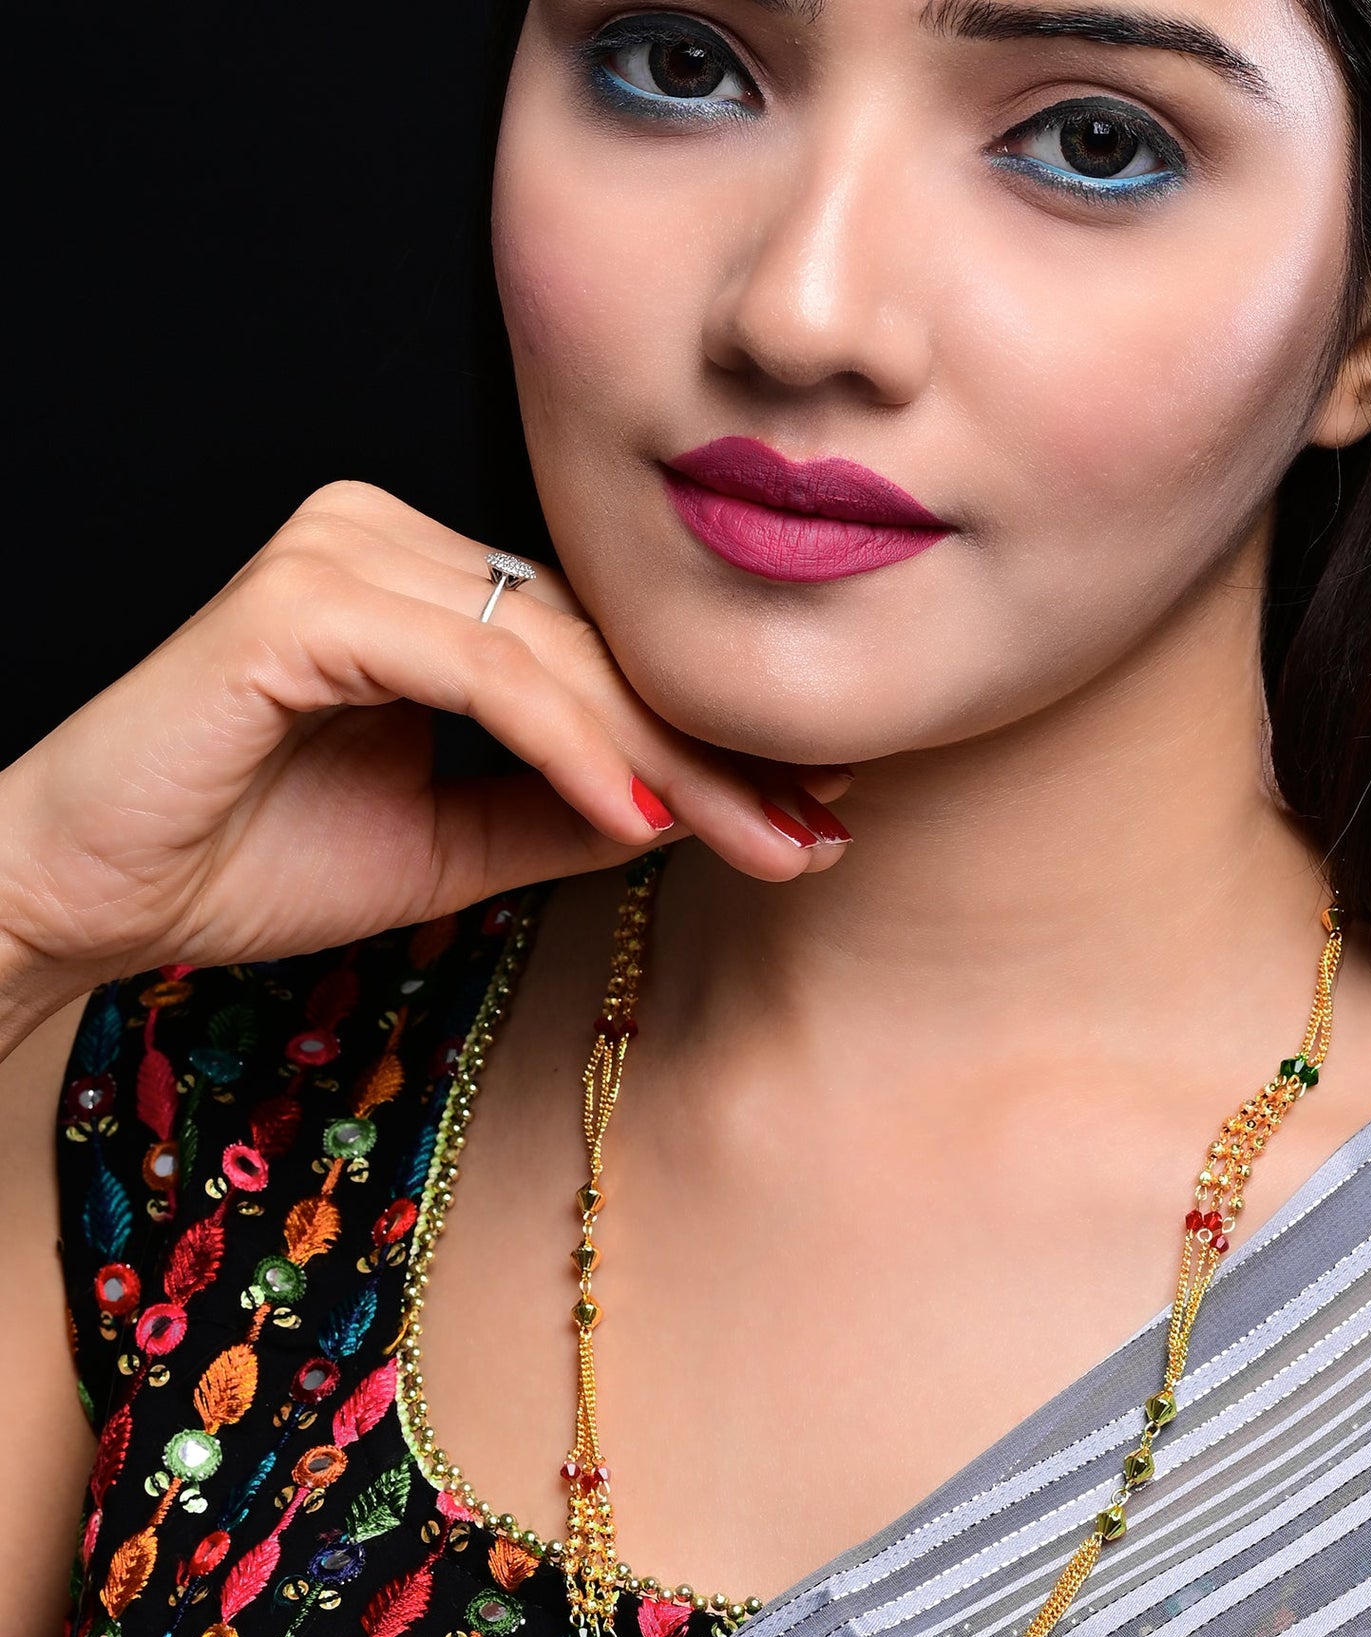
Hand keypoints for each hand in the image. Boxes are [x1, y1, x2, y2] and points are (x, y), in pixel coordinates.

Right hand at [0, 481, 849, 1046]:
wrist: (89, 894)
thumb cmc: (250, 859)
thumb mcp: (457, 843)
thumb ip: (570, 808)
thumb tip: (701, 803)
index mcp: (428, 586)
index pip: (603, 653)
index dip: (711, 734)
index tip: (811, 807)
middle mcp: (393, 543)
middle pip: (600, 649)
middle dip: (718, 753)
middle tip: (816, 830)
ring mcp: (346, 556)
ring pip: (557, 655)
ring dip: (669, 756)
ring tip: (764, 838)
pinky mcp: (303, 601)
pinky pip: (480, 669)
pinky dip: (568, 745)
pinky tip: (640, 815)